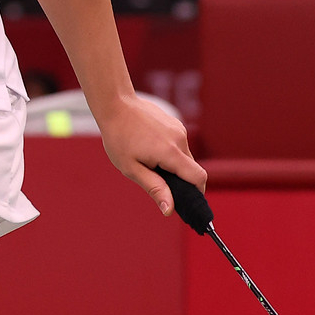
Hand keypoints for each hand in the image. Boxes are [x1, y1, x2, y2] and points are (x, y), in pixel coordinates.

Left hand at [99, 92, 206, 218]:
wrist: (115, 103)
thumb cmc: (119, 137)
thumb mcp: (131, 168)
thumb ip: (154, 188)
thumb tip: (170, 210)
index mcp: (171, 152)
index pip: (198, 178)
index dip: (197, 193)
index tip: (187, 202)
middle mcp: (179, 138)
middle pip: (192, 168)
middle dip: (181, 179)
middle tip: (158, 180)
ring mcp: (178, 128)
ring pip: (184, 156)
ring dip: (173, 164)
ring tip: (149, 159)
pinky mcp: (174, 122)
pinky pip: (178, 144)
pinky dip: (170, 151)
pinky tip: (150, 146)